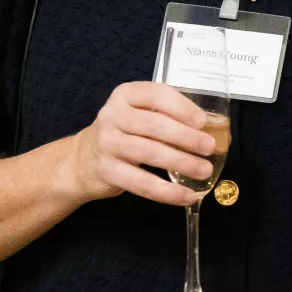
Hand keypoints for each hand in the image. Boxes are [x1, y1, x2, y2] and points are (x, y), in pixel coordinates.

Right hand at [61, 82, 216, 206]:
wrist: (81, 160)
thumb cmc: (123, 132)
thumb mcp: (138, 112)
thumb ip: (167, 114)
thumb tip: (211, 128)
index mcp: (125, 95)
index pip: (157, 95)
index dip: (183, 108)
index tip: (203, 121)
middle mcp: (113, 116)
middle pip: (156, 125)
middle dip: (187, 137)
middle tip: (210, 147)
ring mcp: (107, 144)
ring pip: (150, 153)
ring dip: (182, 163)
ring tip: (204, 170)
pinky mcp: (107, 171)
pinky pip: (141, 183)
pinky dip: (167, 191)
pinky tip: (186, 195)